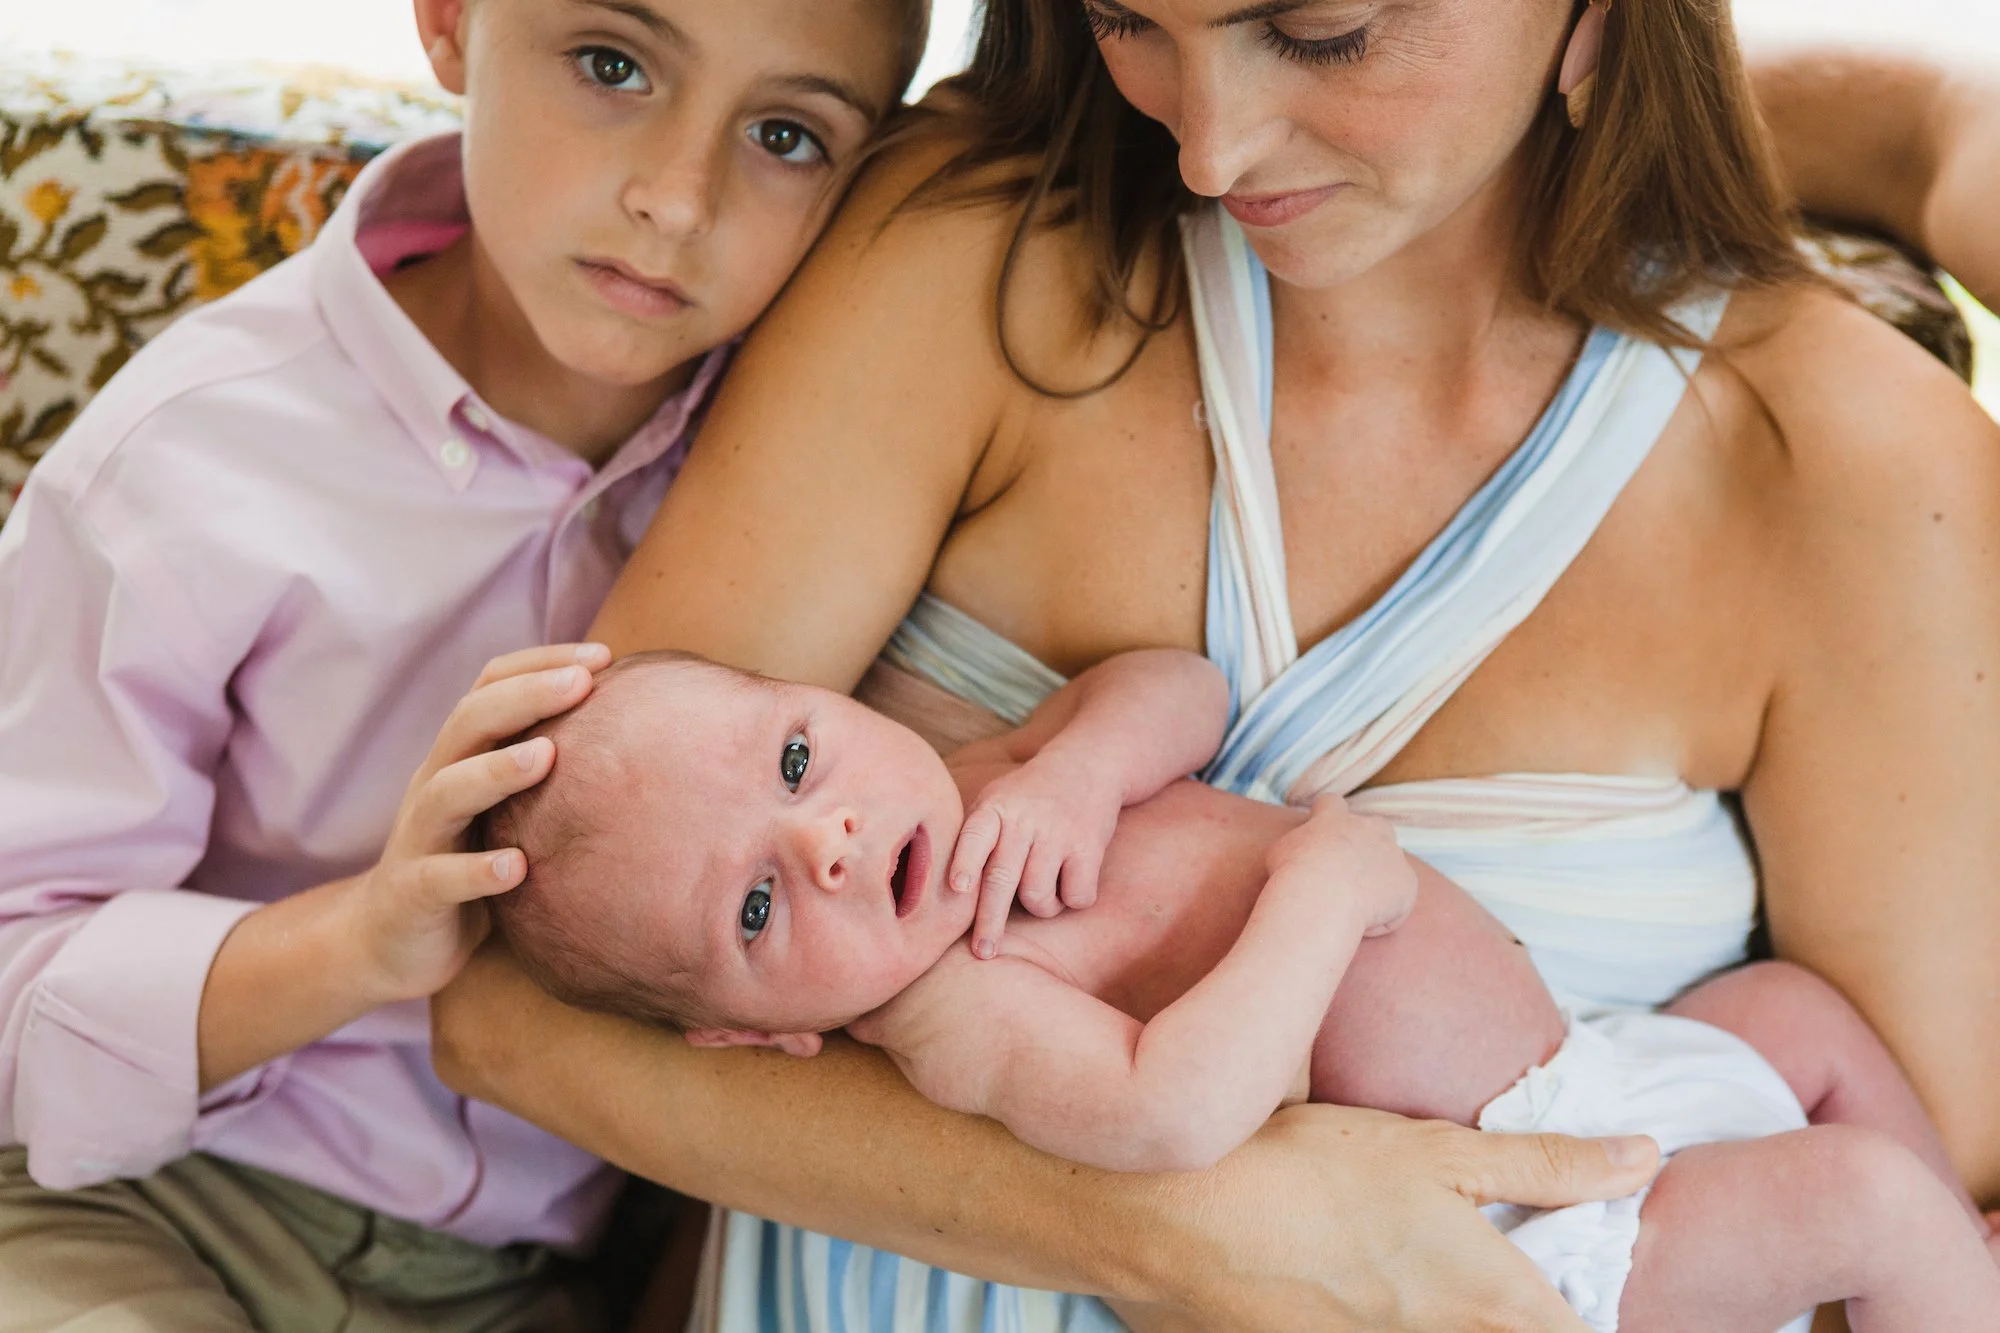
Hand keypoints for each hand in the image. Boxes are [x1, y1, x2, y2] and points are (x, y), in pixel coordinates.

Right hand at [345, 642, 608, 1002]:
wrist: (388, 943)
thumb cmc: (468, 863)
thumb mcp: (504, 809)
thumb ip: (545, 769)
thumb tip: (633, 735)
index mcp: (461, 757)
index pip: (490, 688)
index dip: (540, 664)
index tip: (604, 656)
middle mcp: (435, 784)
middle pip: (469, 723)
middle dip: (525, 697)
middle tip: (582, 683)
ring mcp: (419, 838)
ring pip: (446, 792)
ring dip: (496, 772)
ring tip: (547, 756)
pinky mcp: (413, 894)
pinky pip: (440, 878)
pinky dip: (477, 872)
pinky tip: (518, 869)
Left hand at [948, 751, 1121, 957]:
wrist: (1087, 765)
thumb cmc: (1028, 797)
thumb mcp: (995, 800)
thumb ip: (972, 837)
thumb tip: (938, 894)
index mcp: (994, 809)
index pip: (975, 836)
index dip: (966, 862)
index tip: (958, 887)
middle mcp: (1023, 820)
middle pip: (1002, 879)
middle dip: (990, 921)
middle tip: (983, 952)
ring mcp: (1057, 833)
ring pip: (1038, 896)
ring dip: (1040, 906)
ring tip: (1043, 889)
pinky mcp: (1089, 846)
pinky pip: (1076, 896)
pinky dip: (1073, 899)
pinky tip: (1072, 879)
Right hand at [1124, 1104, 1659, 1332]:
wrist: (1176, 1220)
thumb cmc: (1306, 1171)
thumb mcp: (1434, 1149)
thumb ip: (1546, 1163)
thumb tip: (1644, 1157)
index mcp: (1495, 1304)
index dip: (1586, 1312)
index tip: (1573, 1281)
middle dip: (1526, 1313)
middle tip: (1498, 1280)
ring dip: (1454, 1317)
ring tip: (1421, 1279)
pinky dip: (1393, 1323)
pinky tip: (1364, 1293)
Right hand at [1266, 795, 1416, 936]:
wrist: (1324, 894)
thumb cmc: (1294, 874)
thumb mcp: (1279, 852)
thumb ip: (1295, 846)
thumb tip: (1301, 856)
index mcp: (1333, 818)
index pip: (1331, 804)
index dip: (1327, 818)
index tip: (1320, 835)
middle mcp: (1369, 830)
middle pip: (1378, 825)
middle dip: (1369, 842)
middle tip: (1350, 869)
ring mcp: (1392, 854)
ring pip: (1392, 863)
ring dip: (1380, 879)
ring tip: (1357, 905)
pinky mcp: (1407, 883)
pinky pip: (1397, 902)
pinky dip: (1384, 914)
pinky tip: (1363, 926)